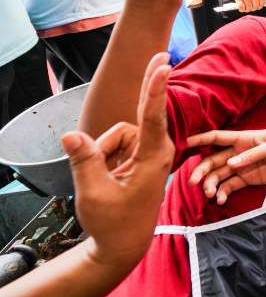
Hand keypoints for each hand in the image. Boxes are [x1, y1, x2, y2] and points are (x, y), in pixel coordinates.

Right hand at [61, 52, 174, 269]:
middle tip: (162, 52)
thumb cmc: (112, 222)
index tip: (164, 67)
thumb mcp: (93, 192)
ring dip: (103, 151)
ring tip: (105, 180)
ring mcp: (149, 152)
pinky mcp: (140, 155)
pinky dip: (105, 155)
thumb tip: (70, 134)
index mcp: (153, 158)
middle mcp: (156, 150)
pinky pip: (115, 143)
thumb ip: (84, 160)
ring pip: (118, 133)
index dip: (155, 89)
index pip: (152, 117)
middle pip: (146, 110)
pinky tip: (107, 176)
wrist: (122, 244)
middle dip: (150, 82)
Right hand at [187, 129, 265, 204]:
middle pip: (213, 160)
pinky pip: (230, 186)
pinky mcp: (247, 179)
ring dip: (211, 184)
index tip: (185, 143)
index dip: (201, 139)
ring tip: (209, 194)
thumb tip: (231, 164)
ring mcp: (241, 167)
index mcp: (243, 139)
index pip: (217, 138)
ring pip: (219, 175)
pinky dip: (223, 193)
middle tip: (193, 182)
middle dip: (201, 171)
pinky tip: (221, 200)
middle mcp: (237, 153)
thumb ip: (253, 155)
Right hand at [224, 0, 265, 11]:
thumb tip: (261, 3)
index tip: (253, 5)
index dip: (257, 6)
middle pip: (254, 8)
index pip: (261, 5)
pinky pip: (241, 8)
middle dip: (251, 7)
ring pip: (248, 9)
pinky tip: (240, 5)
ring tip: (244, 4)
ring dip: (246, 8)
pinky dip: (241, 8)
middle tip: (248, 5)